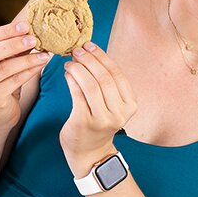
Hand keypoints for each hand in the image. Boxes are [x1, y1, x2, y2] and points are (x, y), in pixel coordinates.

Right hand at [0, 21, 51, 130]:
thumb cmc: (1, 83)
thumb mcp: (3, 62)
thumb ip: (11, 47)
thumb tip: (30, 29)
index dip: (5, 31)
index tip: (25, 26)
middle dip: (13, 44)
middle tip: (34, 39)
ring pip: (4, 68)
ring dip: (26, 59)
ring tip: (44, 53)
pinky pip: (13, 82)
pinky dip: (29, 72)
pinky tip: (40, 65)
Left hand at [60, 42, 137, 171]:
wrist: (89, 151)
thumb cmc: (97, 122)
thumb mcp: (111, 104)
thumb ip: (106, 83)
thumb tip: (90, 52)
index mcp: (130, 104)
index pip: (117, 74)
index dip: (102, 57)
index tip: (89, 45)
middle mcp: (120, 112)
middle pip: (104, 78)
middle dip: (89, 60)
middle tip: (76, 50)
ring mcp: (103, 118)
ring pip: (91, 85)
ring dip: (78, 69)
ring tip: (69, 62)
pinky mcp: (85, 122)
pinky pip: (78, 95)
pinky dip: (71, 81)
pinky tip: (67, 74)